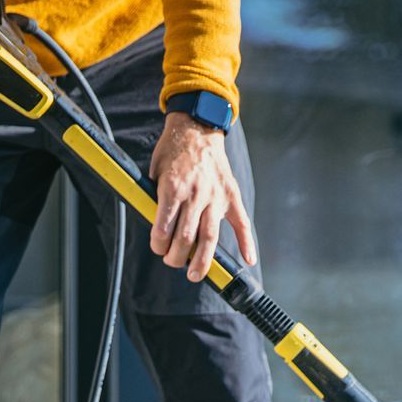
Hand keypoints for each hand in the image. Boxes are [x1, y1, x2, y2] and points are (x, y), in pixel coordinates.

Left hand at [148, 112, 256, 282]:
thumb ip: (155, 199)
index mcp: (174, 189)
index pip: (165, 228)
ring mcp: (216, 197)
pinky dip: (247, 243)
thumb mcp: (155, 172)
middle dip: (176, 257)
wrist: (197, 127)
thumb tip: (156, 228)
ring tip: (195, 275)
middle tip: (173, 262)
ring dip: (202, 261)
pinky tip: (247, 261)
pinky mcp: (231, 196)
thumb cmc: (172, 151)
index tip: (158, 248)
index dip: (159, 245)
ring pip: (209, 237)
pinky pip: (241, 223)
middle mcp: (196, 195)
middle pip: (186, 238)